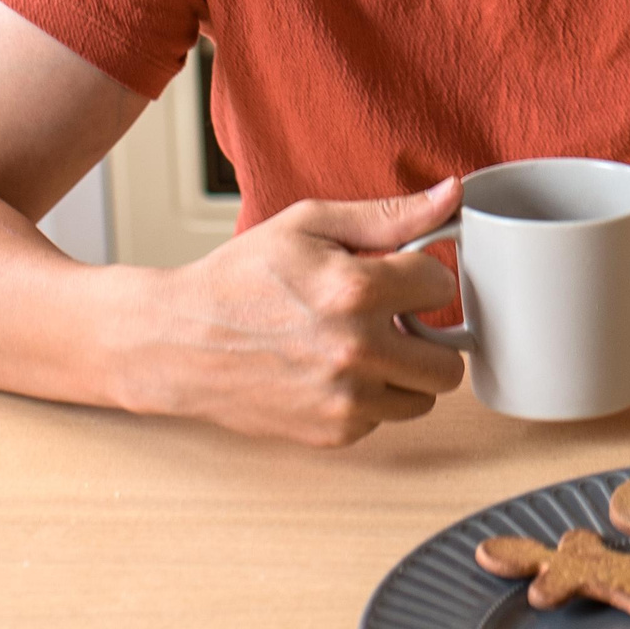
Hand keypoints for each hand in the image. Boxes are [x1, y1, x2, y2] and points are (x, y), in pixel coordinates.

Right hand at [127, 178, 468, 446]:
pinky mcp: (332, 432)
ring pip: (424, 397)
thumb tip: (451, 196)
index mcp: (356, 291)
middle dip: (428, 335)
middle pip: (449, 361)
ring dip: (404, 372)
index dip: (422, 276)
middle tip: (394, 320)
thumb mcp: (310, 225)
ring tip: (364, 346)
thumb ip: (389, 215)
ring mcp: (345, 399)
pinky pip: (385, 418)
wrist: (178, 342)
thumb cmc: (240, 278)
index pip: (443, 286)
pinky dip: (371, 397)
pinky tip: (336, 371)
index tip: (400, 277)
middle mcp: (357, 351)